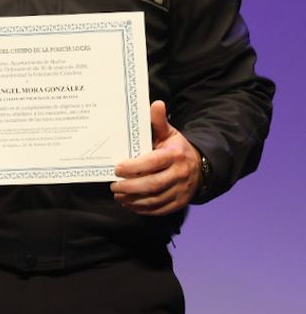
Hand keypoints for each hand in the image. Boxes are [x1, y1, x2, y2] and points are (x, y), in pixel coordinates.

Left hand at [112, 100, 200, 215]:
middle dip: (130, 187)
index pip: (152, 163)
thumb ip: (159, 121)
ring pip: (155, 199)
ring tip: (118, 195)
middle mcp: (180, 174)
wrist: (200, 167)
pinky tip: (130, 204)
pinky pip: (160, 209)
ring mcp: (181, 190)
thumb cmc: (176, 148)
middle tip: (114, 186)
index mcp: (175, 155)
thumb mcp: (169, 133)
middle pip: (153, 184)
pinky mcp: (180, 202)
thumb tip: (156, 104)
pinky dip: (143, 209)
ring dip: (133, 200)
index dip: (133, 167)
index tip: (117, 168)